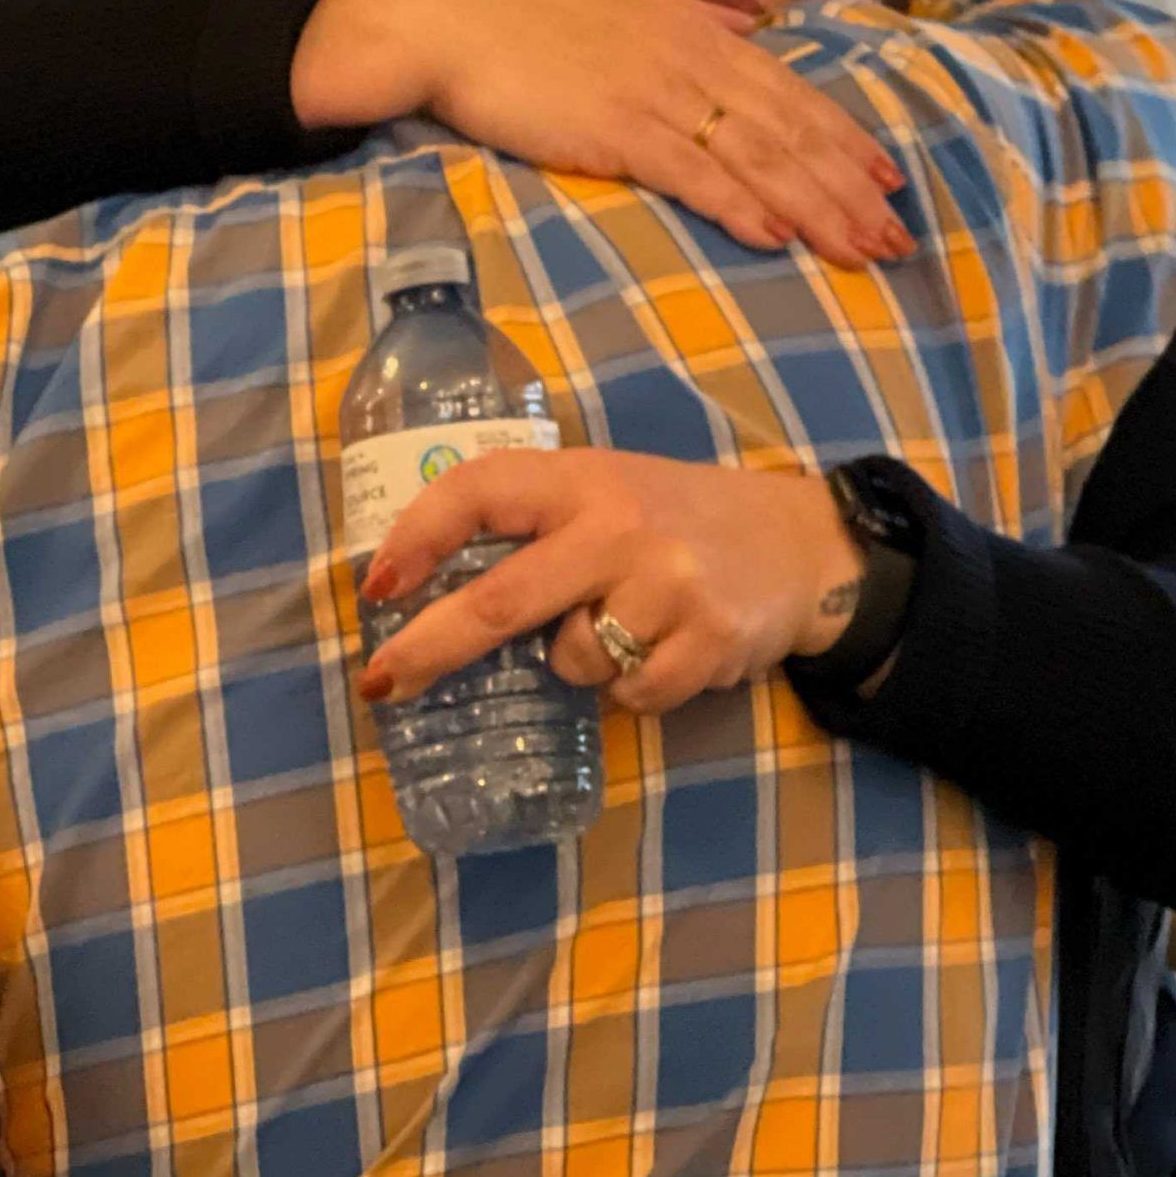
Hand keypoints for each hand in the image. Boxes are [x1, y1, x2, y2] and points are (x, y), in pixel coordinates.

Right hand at [292, 0, 910, 266]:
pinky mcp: (615, 126)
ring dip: (815, 206)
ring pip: (758, 154)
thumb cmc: (521, 28)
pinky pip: (692, 171)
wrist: (445, 23)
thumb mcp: (618, 15)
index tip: (886, 177)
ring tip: (859, 248)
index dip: (842, 136)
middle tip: (897, 236)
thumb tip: (732, 54)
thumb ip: (679, 37)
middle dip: (849, 186)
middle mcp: (690, 55)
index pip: (788, 90)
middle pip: (789, 128)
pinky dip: (739, 203)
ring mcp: (655, 90)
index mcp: (693, 29)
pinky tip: (776, 234)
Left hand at [357, 450, 866, 716]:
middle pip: (500, 600)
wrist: (799, 544)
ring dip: (577, 663)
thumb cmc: (675, 519)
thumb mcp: (606, 491)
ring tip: (625, 628)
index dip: (419, 535)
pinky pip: (628, 697)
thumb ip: (535, 524)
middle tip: (382, 683)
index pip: (481, 491)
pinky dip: (632, 690)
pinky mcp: (707, 642)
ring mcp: (666, 585)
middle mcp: (619, 526)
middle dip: (430, 648)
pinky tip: (665, 651)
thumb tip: (423, 595)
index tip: (376, 586)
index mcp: (581, 479)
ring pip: (571, 662)